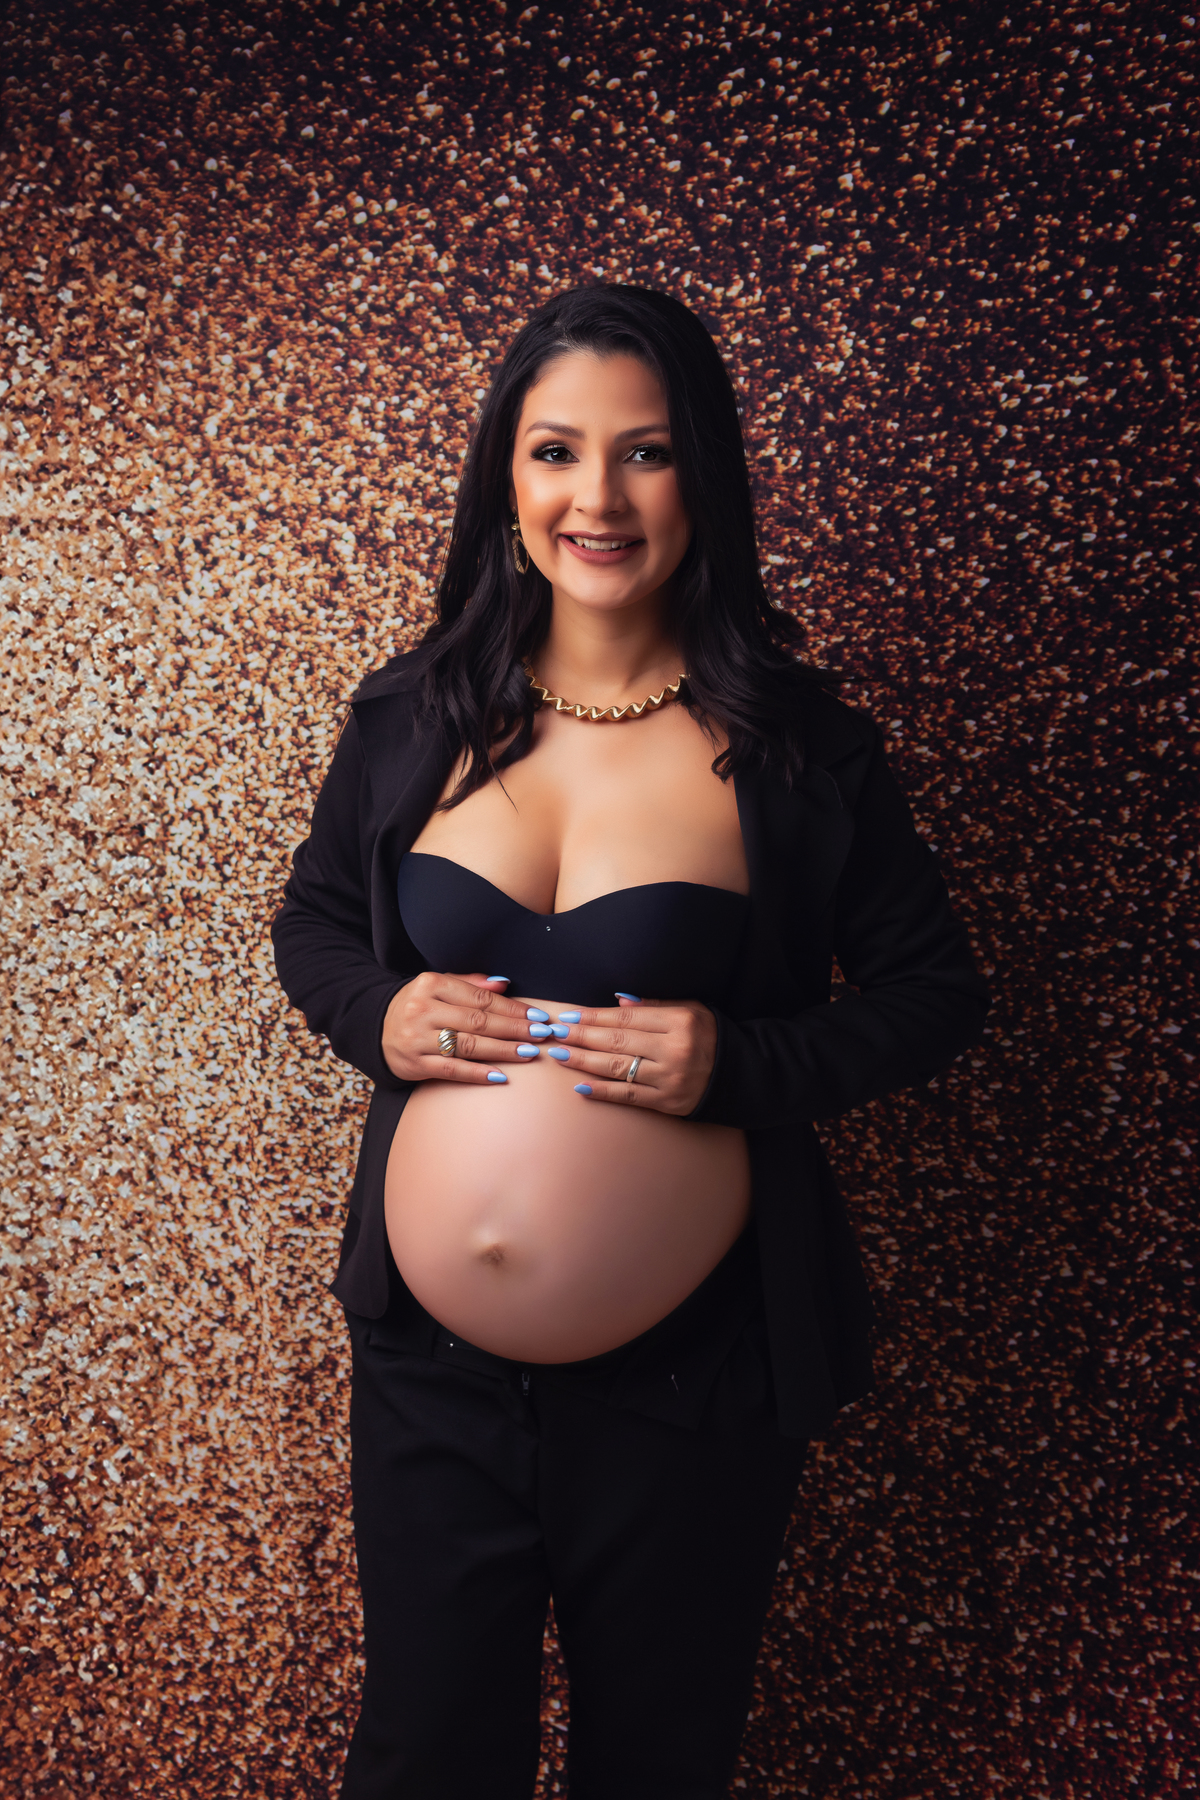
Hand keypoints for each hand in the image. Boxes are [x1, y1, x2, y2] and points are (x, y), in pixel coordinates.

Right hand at [382, 972, 540, 1084]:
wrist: (374, 1028)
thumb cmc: (417, 1005)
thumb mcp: (437, 985)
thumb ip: (470, 984)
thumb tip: (504, 984)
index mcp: (431, 984)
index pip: (480, 998)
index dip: (512, 1007)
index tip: (537, 1015)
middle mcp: (423, 1009)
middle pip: (478, 1021)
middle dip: (514, 1028)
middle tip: (541, 1034)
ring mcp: (417, 1038)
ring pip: (468, 1045)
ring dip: (503, 1050)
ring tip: (529, 1052)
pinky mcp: (415, 1063)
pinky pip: (452, 1069)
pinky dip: (477, 1073)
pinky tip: (500, 1076)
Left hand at [538, 995, 717, 1116]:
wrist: (740, 1075)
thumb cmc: (710, 1037)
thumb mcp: (691, 1011)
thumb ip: (654, 1006)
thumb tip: (616, 1002)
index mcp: (680, 1022)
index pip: (626, 1019)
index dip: (595, 1017)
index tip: (571, 1016)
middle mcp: (675, 1049)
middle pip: (618, 1042)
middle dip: (582, 1037)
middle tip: (556, 1033)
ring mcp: (670, 1078)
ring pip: (618, 1068)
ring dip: (584, 1062)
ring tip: (560, 1056)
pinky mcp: (668, 1102)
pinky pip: (629, 1096)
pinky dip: (603, 1092)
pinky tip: (580, 1087)